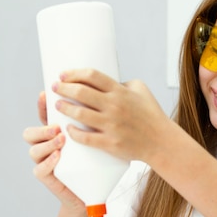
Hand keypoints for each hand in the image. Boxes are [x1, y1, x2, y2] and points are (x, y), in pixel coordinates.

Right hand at [22, 91, 84, 208]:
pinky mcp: (46, 177)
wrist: (90, 191)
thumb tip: (108, 95)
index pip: (43, 117)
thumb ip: (94, 121)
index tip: (46, 94)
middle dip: (42, 127)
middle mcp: (45, 146)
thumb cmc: (93, 162)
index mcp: (54, 134)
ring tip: (61, 140)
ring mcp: (44, 162)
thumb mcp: (93, 139)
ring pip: (33, 149)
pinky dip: (48, 162)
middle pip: (30, 133)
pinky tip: (58, 156)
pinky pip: (39, 169)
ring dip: (46, 143)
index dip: (41, 105)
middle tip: (58, 126)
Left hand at [52, 69, 169, 162]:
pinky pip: (85, 138)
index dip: (74, 73)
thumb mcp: (141, 90)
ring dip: (65, 108)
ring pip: (80, 114)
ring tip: (58, 105)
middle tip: (55, 88)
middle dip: (63, 88)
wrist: (162, 142)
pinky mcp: (110, 143)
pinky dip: (73, 132)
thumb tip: (103, 82)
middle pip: (81, 92)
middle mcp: (115, 106)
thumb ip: (122, 83)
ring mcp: (112, 125)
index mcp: (121, 92)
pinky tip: (68, 128)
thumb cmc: (151, 115)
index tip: (63, 74)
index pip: (92, 76)